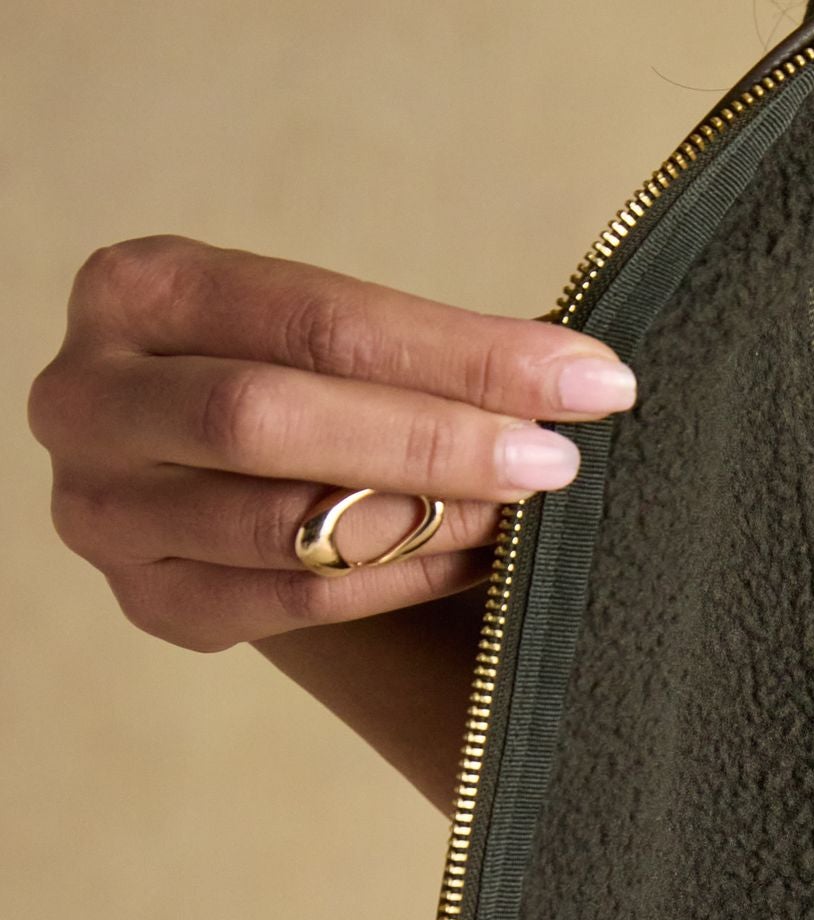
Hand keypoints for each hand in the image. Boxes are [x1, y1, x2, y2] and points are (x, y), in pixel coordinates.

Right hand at [27, 233, 636, 652]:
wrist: (200, 476)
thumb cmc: (282, 387)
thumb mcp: (318, 338)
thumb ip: (415, 352)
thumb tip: (576, 376)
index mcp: (140, 291)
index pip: (316, 319)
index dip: (461, 351)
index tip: (587, 378)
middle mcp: (94, 398)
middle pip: (269, 420)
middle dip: (432, 441)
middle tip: (552, 461)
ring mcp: (108, 512)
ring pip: (278, 525)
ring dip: (420, 521)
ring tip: (518, 516)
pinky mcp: (151, 603)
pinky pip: (288, 603)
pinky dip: (394, 583)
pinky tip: (472, 563)